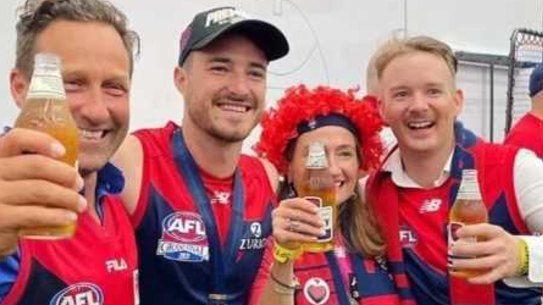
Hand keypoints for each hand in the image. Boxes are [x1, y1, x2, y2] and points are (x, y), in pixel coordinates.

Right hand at [0, 128, 85, 256]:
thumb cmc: (8, 203)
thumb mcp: (14, 179)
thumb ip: (32, 170)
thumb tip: (71, 169)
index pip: (17, 139)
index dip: (42, 142)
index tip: (62, 152)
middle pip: (36, 164)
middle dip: (65, 174)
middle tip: (79, 184)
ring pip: (40, 189)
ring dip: (68, 197)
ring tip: (80, 204)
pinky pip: (34, 214)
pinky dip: (57, 215)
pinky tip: (70, 217)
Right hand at [271, 197, 324, 247]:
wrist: (283, 236)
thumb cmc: (294, 221)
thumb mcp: (298, 214)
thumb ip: (308, 212)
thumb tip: (321, 215)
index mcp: (284, 204)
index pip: (297, 202)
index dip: (307, 206)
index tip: (318, 211)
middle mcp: (278, 212)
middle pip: (298, 214)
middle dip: (312, 219)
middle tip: (323, 224)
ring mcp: (277, 223)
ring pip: (297, 225)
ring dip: (312, 229)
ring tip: (321, 232)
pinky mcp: (278, 234)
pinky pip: (295, 236)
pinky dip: (306, 238)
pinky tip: (315, 239)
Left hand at [449, 223, 520, 283]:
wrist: (522, 254)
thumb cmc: (499, 241)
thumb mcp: (492, 232)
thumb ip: (477, 232)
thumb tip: (453, 232)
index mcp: (497, 233)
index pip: (483, 229)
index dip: (469, 231)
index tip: (458, 233)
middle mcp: (500, 246)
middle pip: (478, 249)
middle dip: (462, 250)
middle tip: (453, 250)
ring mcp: (502, 260)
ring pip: (480, 264)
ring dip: (464, 265)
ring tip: (454, 263)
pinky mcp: (502, 272)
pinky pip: (488, 278)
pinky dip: (476, 279)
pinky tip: (467, 278)